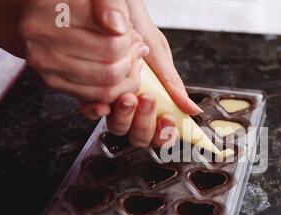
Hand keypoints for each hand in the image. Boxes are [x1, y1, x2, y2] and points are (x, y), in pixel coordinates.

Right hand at [17, 0, 147, 102]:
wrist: (31, 14)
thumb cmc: (66, 1)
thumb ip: (109, 3)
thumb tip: (118, 28)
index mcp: (51, 12)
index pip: (113, 43)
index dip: (130, 40)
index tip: (131, 32)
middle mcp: (43, 41)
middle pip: (111, 68)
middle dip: (130, 59)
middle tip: (134, 46)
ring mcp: (46, 66)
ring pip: (106, 87)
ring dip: (127, 75)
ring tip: (130, 58)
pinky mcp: (52, 82)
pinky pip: (96, 97)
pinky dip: (116, 89)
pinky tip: (119, 72)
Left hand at [79, 0, 201, 147]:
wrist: (111, 4)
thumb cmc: (135, 23)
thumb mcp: (158, 52)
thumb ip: (172, 83)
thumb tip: (192, 110)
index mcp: (154, 95)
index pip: (160, 130)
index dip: (164, 133)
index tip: (168, 120)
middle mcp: (133, 101)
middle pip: (139, 135)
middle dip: (145, 124)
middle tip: (148, 100)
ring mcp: (111, 98)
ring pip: (118, 128)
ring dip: (125, 117)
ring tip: (129, 96)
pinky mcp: (88, 90)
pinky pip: (91, 111)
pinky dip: (97, 110)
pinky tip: (104, 100)